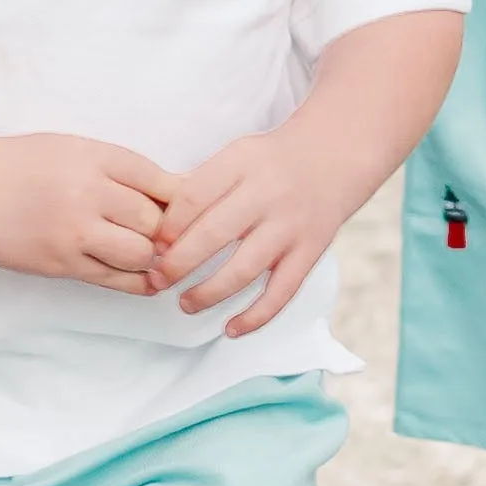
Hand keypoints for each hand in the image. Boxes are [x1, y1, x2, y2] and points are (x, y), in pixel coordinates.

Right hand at [0, 133, 176, 288]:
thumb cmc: (19, 165)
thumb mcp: (71, 150)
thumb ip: (117, 169)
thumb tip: (172, 193)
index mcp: (94, 156)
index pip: (159, 180)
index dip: (180, 199)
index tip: (186, 208)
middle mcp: (88, 192)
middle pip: (155, 220)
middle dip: (165, 230)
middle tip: (167, 235)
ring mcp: (74, 231)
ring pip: (141, 254)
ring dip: (151, 257)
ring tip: (148, 253)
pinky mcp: (62, 264)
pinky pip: (115, 279)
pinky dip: (137, 281)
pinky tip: (145, 279)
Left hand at [150, 124, 354, 338]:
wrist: (333, 157)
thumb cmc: (270, 161)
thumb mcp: (236, 155)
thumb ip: (202, 185)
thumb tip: (158, 227)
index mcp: (242, 163)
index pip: (194, 196)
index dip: (168, 226)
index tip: (152, 246)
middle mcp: (267, 193)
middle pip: (214, 234)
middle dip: (179, 263)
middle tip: (157, 280)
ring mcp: (291, 226)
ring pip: (245, 269)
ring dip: (209, 293)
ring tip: (185, 304)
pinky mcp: (310, 252)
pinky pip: (281, 292)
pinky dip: (255, 316)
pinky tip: (231, 329)